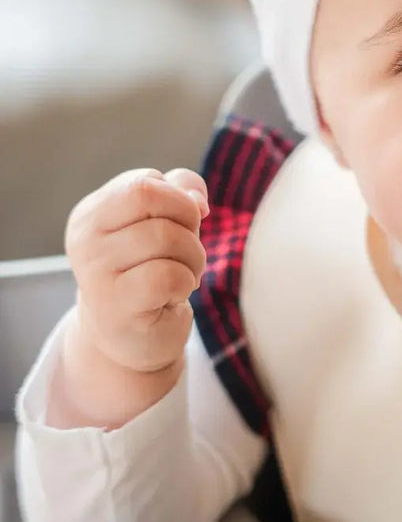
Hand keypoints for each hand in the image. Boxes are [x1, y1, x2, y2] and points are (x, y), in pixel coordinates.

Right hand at [64, 167, 208, 377]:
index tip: (181, 226)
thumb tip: (196, 197)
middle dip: (188, 222)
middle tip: (186, 251)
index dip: (179, 199)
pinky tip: (173, 296)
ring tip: (182, 275)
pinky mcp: (115, 306)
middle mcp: (85, 240)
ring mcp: (95, 274)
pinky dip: (185, 282)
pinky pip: (169, 275)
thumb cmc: (149, 273)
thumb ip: (179, 193)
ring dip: (193, 257)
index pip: (145, 182)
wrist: (130, 339)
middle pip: (153, 200)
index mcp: (91, 214)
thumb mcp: (163, 224)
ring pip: (167, 236)